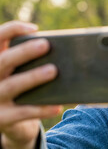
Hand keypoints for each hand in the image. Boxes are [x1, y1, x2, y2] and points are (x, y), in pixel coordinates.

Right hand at [0, 21, 61, 148]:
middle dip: (24, 52)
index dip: (12, 30)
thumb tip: (62, 52)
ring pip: (12, 86)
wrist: (7, 120)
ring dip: (33, 77)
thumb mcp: (17, 71)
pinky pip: (23, 113)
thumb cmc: (19, 86)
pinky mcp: (2, 118)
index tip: (34, 28)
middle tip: (45, 45)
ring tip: (53, 70)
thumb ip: (29, 61)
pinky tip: (58, 105)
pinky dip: (41, 109)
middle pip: (3, 61)